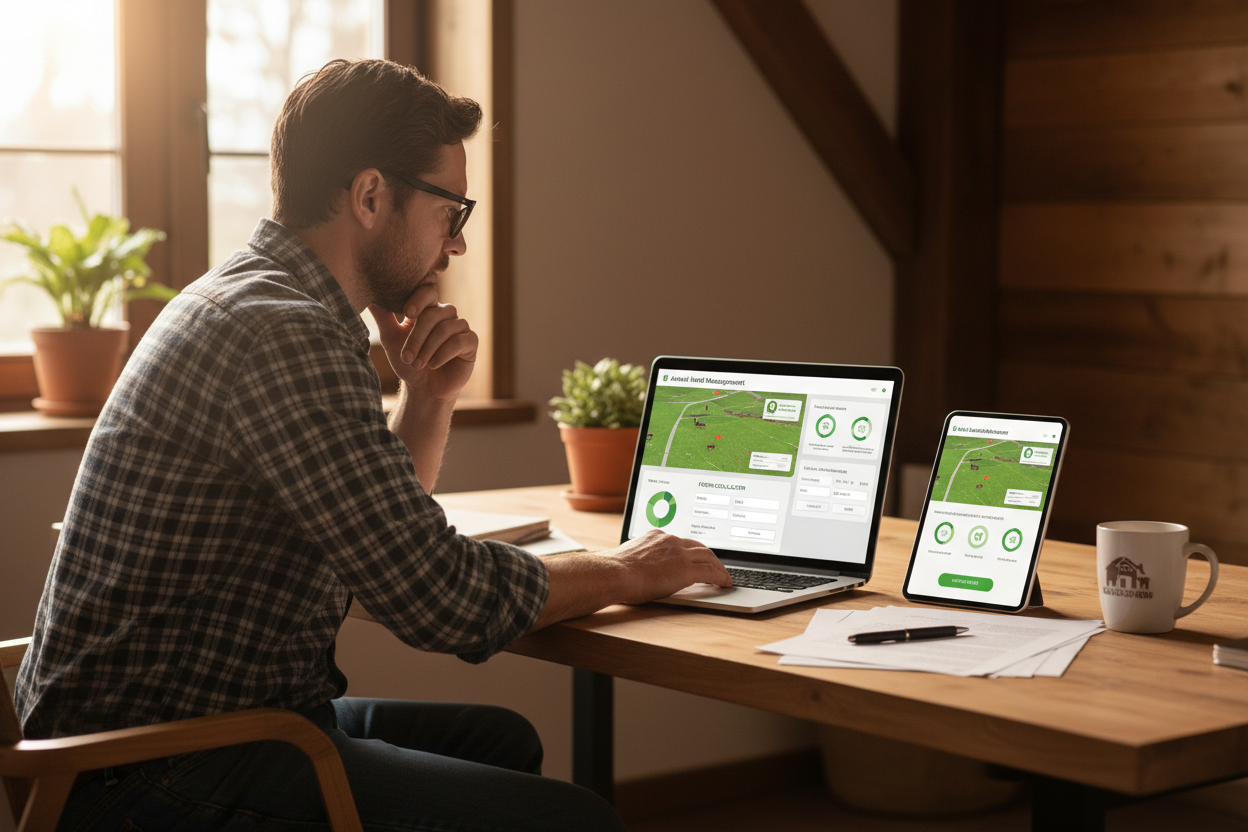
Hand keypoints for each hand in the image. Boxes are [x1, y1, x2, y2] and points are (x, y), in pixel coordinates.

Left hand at [369, 283, 476, 402]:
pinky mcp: (470, 342)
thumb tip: (368, 296)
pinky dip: (443, 353)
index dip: (419, 299)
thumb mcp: (391, 339)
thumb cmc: (408, 362)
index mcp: (428, 309)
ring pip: (446, 328)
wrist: (424, 389)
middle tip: (406, 357)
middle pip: (434, 314)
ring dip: (428, 348)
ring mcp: (460, 327)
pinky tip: (433, 365)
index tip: (407, 314)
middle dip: (417, 337)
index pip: (427, 291)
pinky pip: (459, 341)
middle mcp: (446, 314)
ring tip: (417, 364)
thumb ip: (383, 317)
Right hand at [604, 529, 731, 604]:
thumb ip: (639, 559)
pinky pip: (711, 572)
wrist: (613, 573)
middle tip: (716, 567)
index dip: (691, 550)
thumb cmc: (613, 571)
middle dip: (710, 557)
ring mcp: (679, 553)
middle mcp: (670, 540)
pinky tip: (725, 584)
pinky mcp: (686, 569)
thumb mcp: (628, 558)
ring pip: (709, 557)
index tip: (694, 557)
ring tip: (724, 577)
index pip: (681, 541)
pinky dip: (722, 577)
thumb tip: (637, 568)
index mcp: (656, 536)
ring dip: (719, 568)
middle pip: (699, 546)